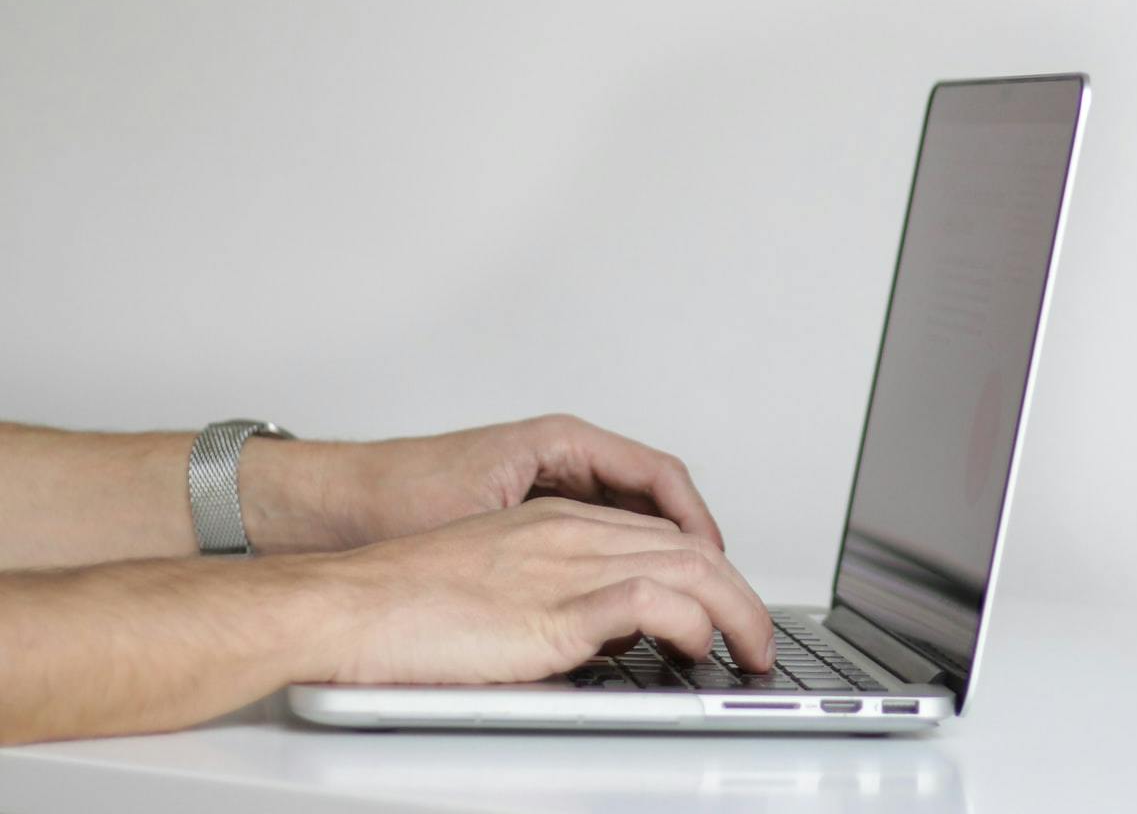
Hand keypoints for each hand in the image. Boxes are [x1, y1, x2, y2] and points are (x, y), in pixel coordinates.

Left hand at [242, 414, 724, 554]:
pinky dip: (620, 563)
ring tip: (679, 596)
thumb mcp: (486, 520)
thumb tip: (617, 577)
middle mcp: (560, 457)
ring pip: (627, 518)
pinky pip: (596, 534)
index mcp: (560, 442)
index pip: (658, 475)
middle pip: (653, 495)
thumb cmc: (390, 496)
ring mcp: (546, 483)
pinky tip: (623, 599)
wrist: (324, 506)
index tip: (714, 559)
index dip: (696, 521)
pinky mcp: (528, 512)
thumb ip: (554, 545)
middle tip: (712, 587)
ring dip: (656, 554)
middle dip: (687, 541)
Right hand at [321, 497, 774, 683]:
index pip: (659, 533)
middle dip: (740, 591)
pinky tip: (700, 646)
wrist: (345, 604)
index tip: (726, 604)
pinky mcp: (553, 609)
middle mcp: (569, 533)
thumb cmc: (398, 603)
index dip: (706, 569)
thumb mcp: (494, 587)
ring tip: (751, 649)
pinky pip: (650, 604)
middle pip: (688, 546)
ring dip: (735, 611)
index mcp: (553, 521)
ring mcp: (564, 566)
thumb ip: (552, 599)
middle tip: (757, 635)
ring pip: (688, 567)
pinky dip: (692, 623)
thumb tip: (599, 638)